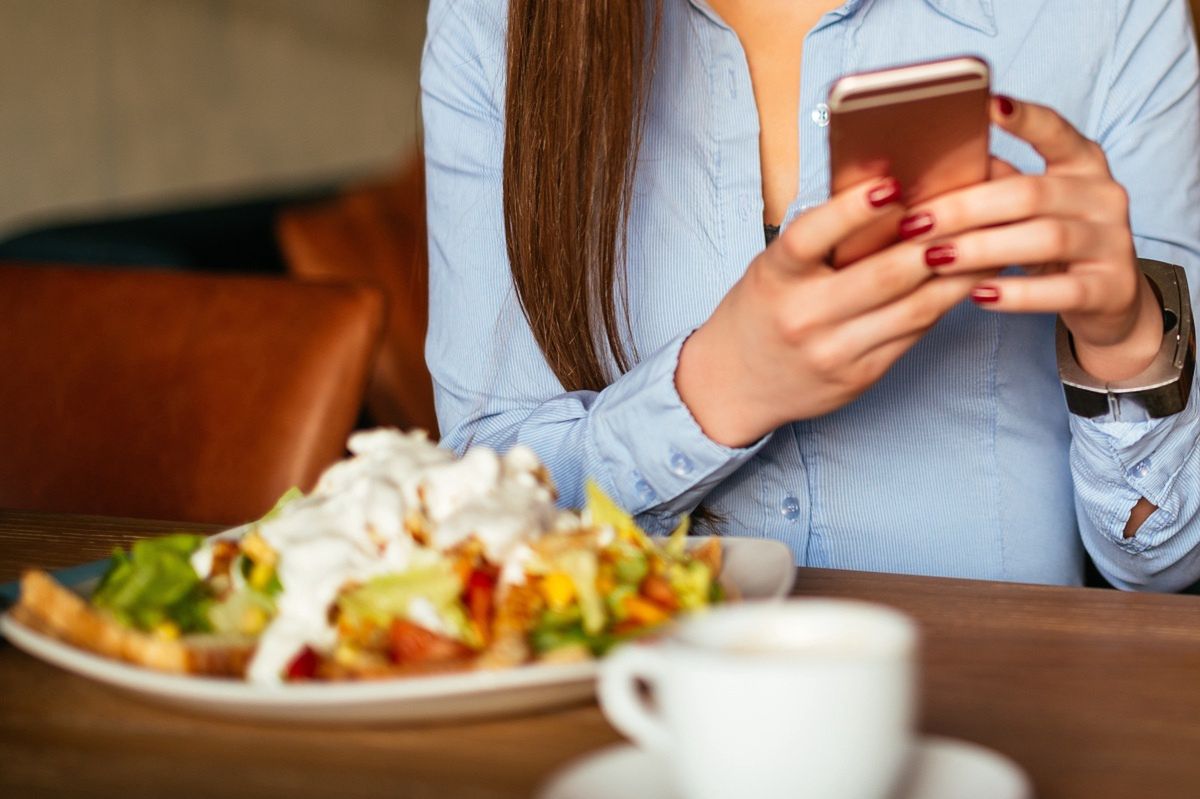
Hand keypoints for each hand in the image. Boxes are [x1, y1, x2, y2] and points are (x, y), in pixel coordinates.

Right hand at [677, 176, 981, 447]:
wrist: (734, 383)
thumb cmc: (762, 310)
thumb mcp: (774, 270)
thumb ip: (822, 243)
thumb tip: (892, 198)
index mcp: (774, 278)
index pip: (810, 236)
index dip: (852, 210)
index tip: (891, 184)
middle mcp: (801, 316)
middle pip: (882, 275)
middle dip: (933, 240)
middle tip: (970, 207)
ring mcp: (833, 352)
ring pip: (913, 308)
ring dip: (955, 273)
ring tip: (985, 242)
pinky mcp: (859, 376)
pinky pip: (913, 335)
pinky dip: (942, 304)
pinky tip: (964, 281)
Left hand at [897, 95, 1162, 382]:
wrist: (1108, 299)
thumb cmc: (1049, 244)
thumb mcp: (1026, 210)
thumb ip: (993, 185)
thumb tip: (931, 170)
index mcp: (1081, 163)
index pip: (1056, 130)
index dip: (1025, 118)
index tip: (988, 104)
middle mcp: (1103, 194)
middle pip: (1030, 192)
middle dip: (965, 208)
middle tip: (915, 223)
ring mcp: (1113, 241)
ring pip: (1046, 238)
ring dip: (982, 248)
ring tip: (935, 258)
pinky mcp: (1112, 287)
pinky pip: (1062, 290)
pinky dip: (1017, 293)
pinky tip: (978, 295)